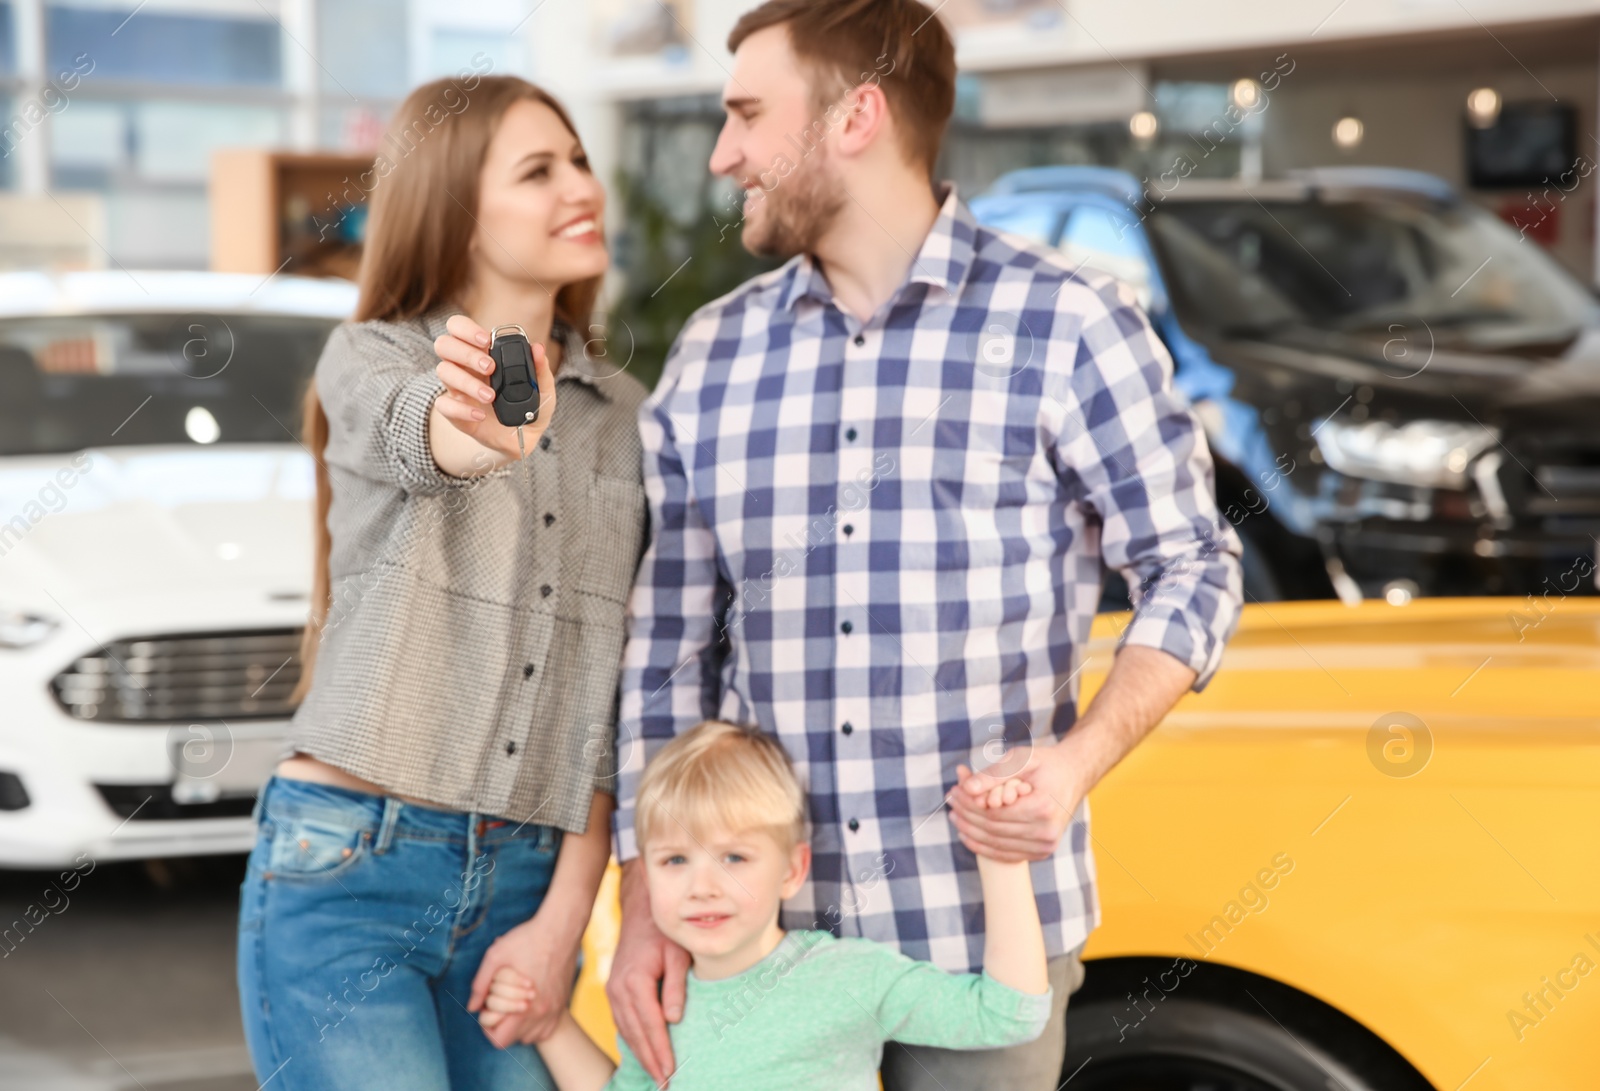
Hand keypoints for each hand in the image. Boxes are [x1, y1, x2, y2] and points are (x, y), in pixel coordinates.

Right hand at [433, 313, 557, 460]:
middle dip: (466, 353)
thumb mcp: (542, 389)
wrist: (522, 438)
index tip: (486, 340)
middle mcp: (465, 367)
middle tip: (490, 368)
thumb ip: (540, 369)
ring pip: (444, 372)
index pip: (458, 327)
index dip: (466, 329)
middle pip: (444, 344)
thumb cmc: (528, 406)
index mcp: (482, 353)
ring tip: (490, 396)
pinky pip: (444, 405)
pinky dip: (461, 409)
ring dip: (467, 382)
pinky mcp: (455, 413)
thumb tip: (538, 349)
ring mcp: (458, 389)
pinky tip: (480, 415)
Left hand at [466, 915, 579, 1046]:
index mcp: (524, 1007)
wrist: (561, 928)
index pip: (500, 1040)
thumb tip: (471, 1007)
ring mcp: (555, 1009)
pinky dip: (536, 1024)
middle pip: (515, 1040)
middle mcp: (543, 1013)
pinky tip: (530, 1007)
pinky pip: (547, 1029)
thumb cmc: (527, 939)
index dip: (488, 1029)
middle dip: (503, 1026)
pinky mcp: (564, 1002)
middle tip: (499, 1006)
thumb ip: (480, 985)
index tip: (487, 1011)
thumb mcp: (495, 956)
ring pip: (532, 1036)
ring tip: (514, 1006)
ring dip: (520, 1027)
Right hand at [605, 863, 690, 1087]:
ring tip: (656, 1075)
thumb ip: (676, 985)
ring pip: (626, 1031)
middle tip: (664, 1084)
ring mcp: (613, 991)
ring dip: (641, 1055)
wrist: (640, 912)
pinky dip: (632, 1040)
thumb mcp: (677, 953)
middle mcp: (618, 989)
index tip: (671, 1072)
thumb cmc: (664, 931)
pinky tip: (643, 1052)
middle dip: (650, 1061)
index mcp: (635, 981)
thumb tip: (674, 1019)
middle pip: (636, 1034)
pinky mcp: (614, 990)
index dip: (661, 1051)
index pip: (651, 1025)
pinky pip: (622, 1021)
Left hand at [947, 740, 1088, 863]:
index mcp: (1042, 808)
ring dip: (970, 831)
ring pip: (996, 844)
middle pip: (993, 829)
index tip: (954, 791)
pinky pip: (1005, 854)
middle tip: (950, 801)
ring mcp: (1045, 847)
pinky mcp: (1041, 853)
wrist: (1073, 776)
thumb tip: (967, 788)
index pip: (994, 813)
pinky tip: (966, 834)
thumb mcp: (1020, 759)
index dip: (969, 804)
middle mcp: (1046, 832)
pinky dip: (983, 846)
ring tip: (953, 815)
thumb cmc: (1045, 764)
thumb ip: (994, 774)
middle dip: (966, 815)